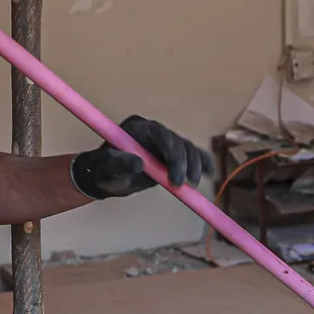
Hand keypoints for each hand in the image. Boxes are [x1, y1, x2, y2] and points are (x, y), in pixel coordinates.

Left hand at [71, 116, 212, 198]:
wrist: (108, 176)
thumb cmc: (104, 171)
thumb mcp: (106, 170)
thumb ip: (118, 164)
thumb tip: (138, 163)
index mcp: (138, 128)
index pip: (163, 136)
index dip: (174, 155)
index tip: (176, 179)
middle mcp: (154, 131)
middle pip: (179, 142)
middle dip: (187, 163)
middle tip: (186, 185)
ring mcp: (165, 141)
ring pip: (188, 148)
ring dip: (196, 165)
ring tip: (194, 184)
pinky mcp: (173, 153)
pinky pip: (193, 154)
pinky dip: (203, 162)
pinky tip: (210, 173)